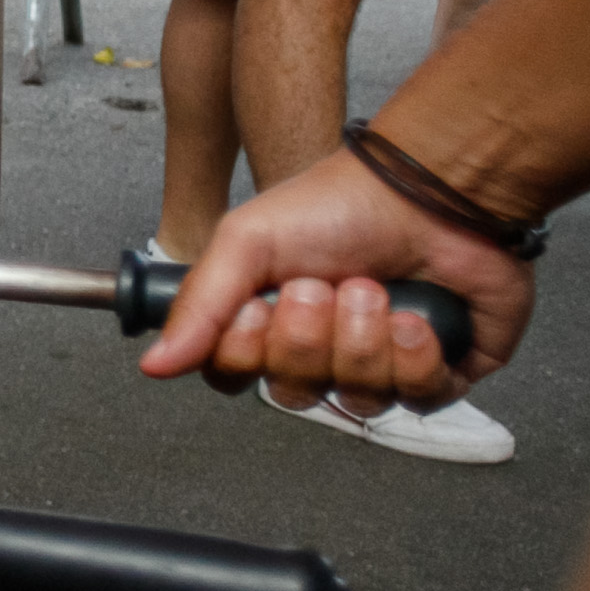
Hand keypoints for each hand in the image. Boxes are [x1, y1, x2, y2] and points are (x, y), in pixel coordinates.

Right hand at [140, 144, 539, 410]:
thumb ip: (198, 305)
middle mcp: (319, 354)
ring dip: (364, 340)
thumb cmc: (338, 206)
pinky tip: (417, 317)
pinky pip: (418, 398)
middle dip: (310, 337)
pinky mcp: (437, 374)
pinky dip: (415, 355)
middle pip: (295, 393)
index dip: (247, 353)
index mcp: (267, 325)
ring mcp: (379, 368)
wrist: (429, 190)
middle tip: (323, 285)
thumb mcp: (247, 240)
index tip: (259, 308)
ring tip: (375, 289)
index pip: (235, 377)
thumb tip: (152, 365)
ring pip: (358, 399)